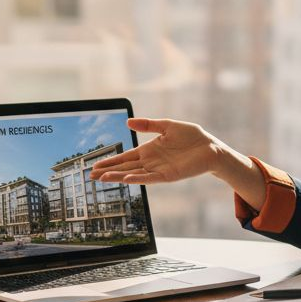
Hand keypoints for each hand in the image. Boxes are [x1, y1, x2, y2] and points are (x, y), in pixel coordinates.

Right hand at [89, 118, 221, 184]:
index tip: (95, 165)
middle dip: (107, 171)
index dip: (110, 161)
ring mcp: (158, 170)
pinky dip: (138, 178)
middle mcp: (151, 161)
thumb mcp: (167, 126)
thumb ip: (148, 125)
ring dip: (117, 176)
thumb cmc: (192, 137)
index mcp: (149, 150)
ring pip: (133, 174)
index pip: (125, 157)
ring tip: (101, 179)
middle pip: (125, 167)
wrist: (211, 148)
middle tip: (90, 176)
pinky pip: (150, 178)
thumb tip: (128, 122)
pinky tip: (126, 179)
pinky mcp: (168, 175)